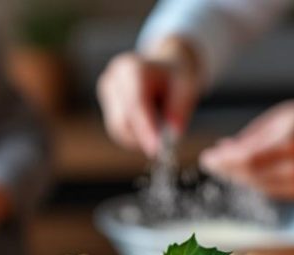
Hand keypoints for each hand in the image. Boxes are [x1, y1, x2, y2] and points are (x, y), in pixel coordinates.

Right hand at [97, 37, 200, 156]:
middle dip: (144, 137)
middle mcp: (114, 79)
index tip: (157, 149)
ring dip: (140, 138)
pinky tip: (148, 126)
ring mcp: (107, 91)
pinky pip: (117, 130)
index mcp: (133, 69)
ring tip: (159, 128)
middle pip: (123, 121)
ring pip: (118, 130)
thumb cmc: (176, 76)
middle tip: (166, 145)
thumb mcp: (187, 88)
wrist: (164, 65)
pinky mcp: (106, 103)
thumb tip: (171, 139)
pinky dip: (134, 136)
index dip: (145, 130)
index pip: (135, 105)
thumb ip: (179, 112)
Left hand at [199, 101, 293, 198]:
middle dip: (226, 169)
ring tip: (224, 165)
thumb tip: (223, 149)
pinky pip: (266, 190)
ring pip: (255, 185)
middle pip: (249, 174)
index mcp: (291, 139)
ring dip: (236, 176)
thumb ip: (253, 134)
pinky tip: (242, 172)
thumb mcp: (282, 117)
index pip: (249, 157)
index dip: (225, 161)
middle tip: (210, 162)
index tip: (207, 158)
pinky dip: (251, 181)